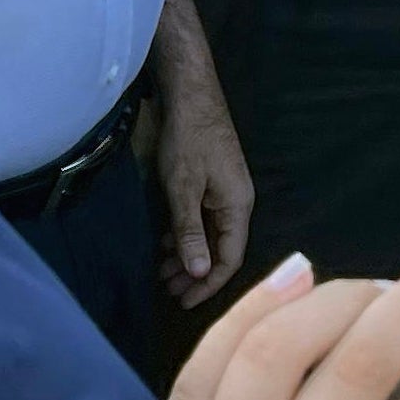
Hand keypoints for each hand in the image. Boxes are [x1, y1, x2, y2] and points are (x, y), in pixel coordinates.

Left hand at [148, 0, 254, 304]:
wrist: (191, 96)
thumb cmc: (188, 141)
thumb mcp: (183, 189)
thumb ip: (191, 232)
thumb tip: (199, 273)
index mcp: (238, 207)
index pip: (230, 259)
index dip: (208, 285)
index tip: (183, 303)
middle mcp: (237, 203)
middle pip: (221, 250)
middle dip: (194, 274)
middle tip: (166, 292)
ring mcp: (225, 192)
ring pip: (210, 236)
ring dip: (187, 256)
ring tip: (161, 274)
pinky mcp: (212, 183)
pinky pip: (203, 220)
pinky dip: (186, 235)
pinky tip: (166, 243)